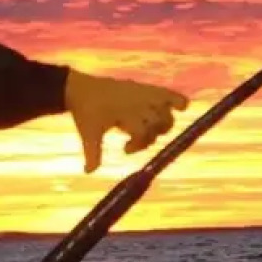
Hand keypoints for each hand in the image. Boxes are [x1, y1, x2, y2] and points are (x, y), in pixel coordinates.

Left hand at [64, 68, 188, 173]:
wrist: (81, 89)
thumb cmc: (86, 112)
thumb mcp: (89, 134)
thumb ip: (93, 154)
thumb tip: (89, 172)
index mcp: (125, 114)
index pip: (144, 132)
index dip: (138, 145)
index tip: (124, 149)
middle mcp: (138, 104)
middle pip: (160, 123)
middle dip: (151, 135)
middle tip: (135, 139)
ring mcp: (143, 95)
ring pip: (166, 112)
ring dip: (163, 123)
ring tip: (151, 126)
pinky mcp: (145, 89)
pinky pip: (168, 94)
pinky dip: (177, 101)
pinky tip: (180, 108)